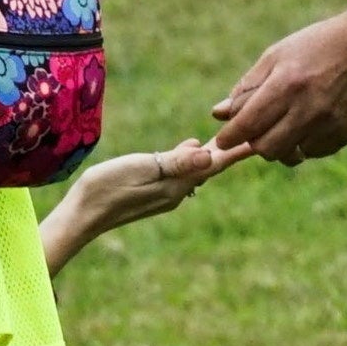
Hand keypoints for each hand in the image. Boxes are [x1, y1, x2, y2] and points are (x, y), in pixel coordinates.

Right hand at [40, 134, 248, 270]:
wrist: (82, 215)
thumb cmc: (106, 189)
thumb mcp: (142, 170)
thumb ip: (176, 163)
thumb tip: (209, 154)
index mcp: (178, 184)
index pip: (215, 163)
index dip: (238, 148)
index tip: (264, 136)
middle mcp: (177, 191)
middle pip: (211, 166)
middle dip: (231, 149)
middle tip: (257, 130)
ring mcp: (164, 194)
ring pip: (197, 169)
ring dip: (213, 153)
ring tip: (232, 137)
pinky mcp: (151, 192)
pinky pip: (181, 172)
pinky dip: (191, 158)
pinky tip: (193, 149)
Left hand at [210, 8, 346, 164]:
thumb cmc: (315, 46)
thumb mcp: (276, 56)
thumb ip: (247, 87)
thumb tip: (219, 114)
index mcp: (286, 83)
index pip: (247, 124)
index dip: (229, 136)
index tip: (222, 140)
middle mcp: (307, 106)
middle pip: (266, 147)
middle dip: (254, 142)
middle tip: (256, 130)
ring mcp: (328, 122)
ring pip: (289, 155)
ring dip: (279, 145)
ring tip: (283, 127)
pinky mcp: (345, 131)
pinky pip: (313, 152)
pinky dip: (303, 144)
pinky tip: (307, 125)